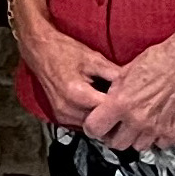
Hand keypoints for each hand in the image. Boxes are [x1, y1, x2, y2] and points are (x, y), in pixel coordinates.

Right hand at [11, 0, 123, 128]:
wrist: (39, 49)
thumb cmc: (64, 50)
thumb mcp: (94, 58)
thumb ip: (115, 74)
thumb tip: (135, 86)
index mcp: (77, 93)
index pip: (108, 110)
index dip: (123, 106)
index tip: (133, 102)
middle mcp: (67, 107)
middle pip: (101, 122)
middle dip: (114, 115)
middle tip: (127, 106)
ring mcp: (62, 113)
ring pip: (92, 125)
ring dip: (103, 118)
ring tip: (113, 105)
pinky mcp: (60, 115)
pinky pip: (82, 122)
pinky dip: (92, 116)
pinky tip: (99, 105)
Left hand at [82, 30, 174, 151]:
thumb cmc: (157, 61)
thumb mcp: (124, 73)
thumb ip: (113, 94)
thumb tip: (105, 105)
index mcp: (120, 103)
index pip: (95, 129)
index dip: (92, 127)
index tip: (95, 125)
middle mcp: (137, 119)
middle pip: (116, 144)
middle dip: (113, 136)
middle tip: (115, 127)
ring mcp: (156, 128)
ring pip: (137, 147)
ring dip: (135, 138)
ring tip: (136, 125)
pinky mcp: (174, 131)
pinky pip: (160, 144)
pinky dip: (156, 138)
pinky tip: (155, 125)